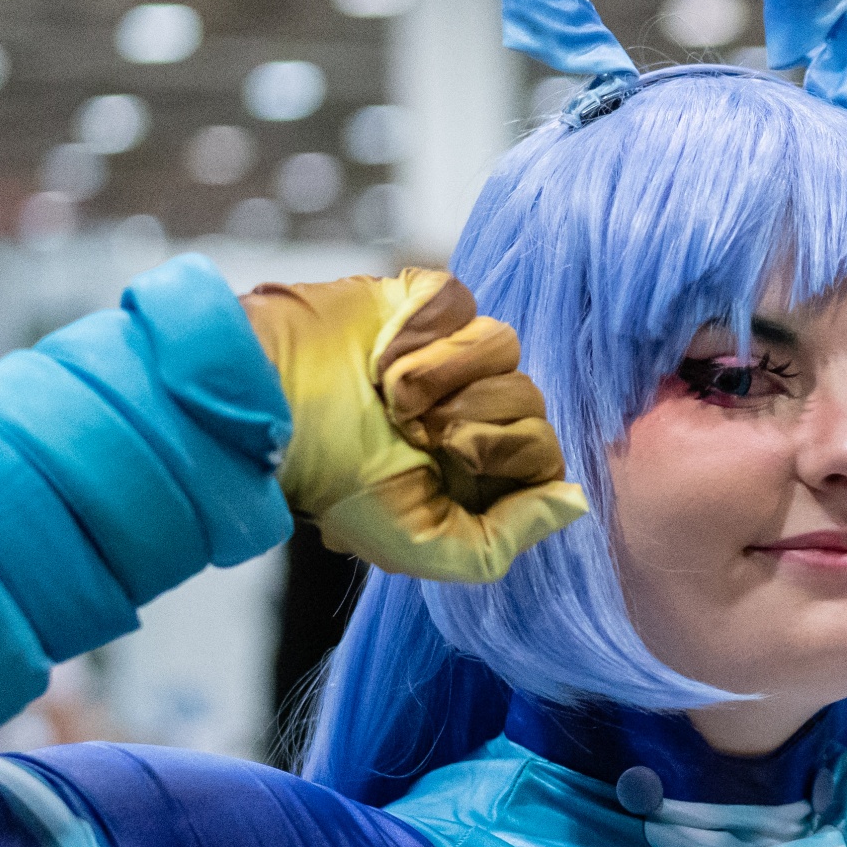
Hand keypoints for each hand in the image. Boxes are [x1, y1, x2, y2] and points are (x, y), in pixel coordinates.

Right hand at [246, 273, 588, 583]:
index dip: (506, 456)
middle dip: (470, 419)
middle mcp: (473, 408)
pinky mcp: (427, 301)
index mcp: (480, 466)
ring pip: (503, 345)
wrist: (273, 411)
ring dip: (440, 377)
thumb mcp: (421, 544)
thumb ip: (504, 538)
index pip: (545, 452)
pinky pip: (464, 303)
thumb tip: (573, 502)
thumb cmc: (338, 485)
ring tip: (390, 396)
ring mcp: (453, 352)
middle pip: (530, 399)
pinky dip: (420, 332)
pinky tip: (382, 355)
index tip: (450, 464)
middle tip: (410, 430)